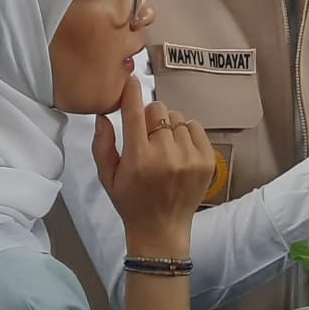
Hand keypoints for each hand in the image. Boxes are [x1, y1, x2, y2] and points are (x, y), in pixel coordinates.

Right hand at [94, 77, 216, 253]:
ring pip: (176, 117)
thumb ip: (102, 145)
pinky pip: (195, 126)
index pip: (134, 113)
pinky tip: (178, 151)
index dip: (132, 92)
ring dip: (168, 127)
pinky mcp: (206, 160)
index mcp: (138, 158)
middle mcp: (165, 155)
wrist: (161, 229)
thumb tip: (104, 115)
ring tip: (163, 149)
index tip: (132, 80)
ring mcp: (188, 157)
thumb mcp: (107, 178)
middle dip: (149, 118)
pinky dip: (185, 134)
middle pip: (157, 109)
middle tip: (146, 137)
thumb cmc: (131, 202)